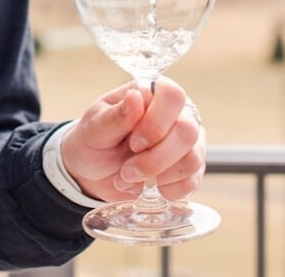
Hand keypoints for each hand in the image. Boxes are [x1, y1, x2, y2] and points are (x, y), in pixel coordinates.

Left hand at [61, 77, 205, 202]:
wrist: (92, 171)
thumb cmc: (94, 140)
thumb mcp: (95, 128)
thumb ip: (116, 115)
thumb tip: (136, 96)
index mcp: (154, 93)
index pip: (173, 96)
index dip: (155, 123)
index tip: (133, 142)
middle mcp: (179, 113)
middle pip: (187, 132)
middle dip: (154, 158)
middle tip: (127, 169)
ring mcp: (189, 142)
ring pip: (191, 160)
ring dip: (156, 176)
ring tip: (128, 177)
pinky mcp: (191, 169)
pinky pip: (191, 183)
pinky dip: (164, 191)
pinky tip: (145, 186)